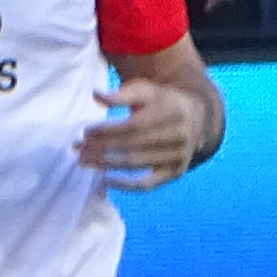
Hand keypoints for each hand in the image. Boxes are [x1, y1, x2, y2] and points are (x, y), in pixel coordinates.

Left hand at [76, 76, 205, 188]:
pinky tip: (106, 180)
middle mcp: (177, 137)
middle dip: (101, 148)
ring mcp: (177, 157)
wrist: (197, 119)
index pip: (133, 126)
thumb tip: (96, 95)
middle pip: (132, 146)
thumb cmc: (164, 102)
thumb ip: (121, 94)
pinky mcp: (174, 173)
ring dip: (107, 165)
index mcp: (170, 112)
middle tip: (78, 149)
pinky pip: (148, 184)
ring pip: (136, 164)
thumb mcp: (146, 91)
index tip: (85, 132)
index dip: (107, 130)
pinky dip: (126, 186)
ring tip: (85, 161)